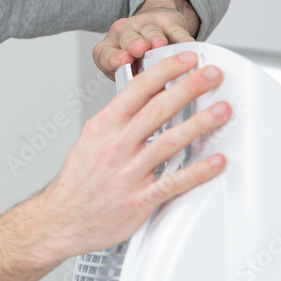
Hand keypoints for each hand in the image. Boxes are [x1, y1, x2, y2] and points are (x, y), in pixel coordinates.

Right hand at [0, 50, 229, 280]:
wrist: (58, 221)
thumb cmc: (75, 184)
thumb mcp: (88, 141)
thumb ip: (116, 120)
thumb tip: (143, 98)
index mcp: (101, 128)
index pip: (136, 90)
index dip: (165, 70)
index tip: (186, 58)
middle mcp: (114, 147)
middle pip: (157, 110)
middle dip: (189, 88)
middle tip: (212, 75)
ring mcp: (127, 174)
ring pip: (169, 142)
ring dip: (200, 123)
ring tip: (222, 110)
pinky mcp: (138, 201)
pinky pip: (172, 183)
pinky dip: (197, 171)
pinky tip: (215, 161)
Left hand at [92, 0, 200, 80]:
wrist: (152, 32)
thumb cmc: (136, 60)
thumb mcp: (127, 75)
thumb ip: (130, 84)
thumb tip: (142, 102)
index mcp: (109, 50)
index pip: (106, 54)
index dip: (114, 58)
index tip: (124, 62)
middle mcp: (123, 33)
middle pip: (126, 37)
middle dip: (133, 44)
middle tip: (139, 49)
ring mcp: (144, 24)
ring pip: (149, 30)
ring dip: (154, 38)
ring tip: (160, 45)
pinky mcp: (166, 20)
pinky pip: (175, 30)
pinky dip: (181, 38)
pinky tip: (186, 45)